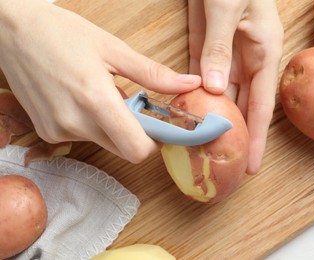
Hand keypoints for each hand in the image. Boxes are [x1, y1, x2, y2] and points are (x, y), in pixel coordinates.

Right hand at [0, 0, 200, 162]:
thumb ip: (153, 75)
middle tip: (134, 104)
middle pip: (124, 149)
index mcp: (95, 101)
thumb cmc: (63, 33)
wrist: (12, 30)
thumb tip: (189, 84)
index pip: (137, 150)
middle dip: (136, 133)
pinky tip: (84, 99)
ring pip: (105, 143)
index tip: (159, 125)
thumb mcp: (114, 49)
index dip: (154, 142)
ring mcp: (57, 131)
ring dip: (114, 126)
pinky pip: (84, 137)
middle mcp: (74, 124)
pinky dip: (93, 124)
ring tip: (104, 95)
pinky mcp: (46, 132)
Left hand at [188, 0, 283, 173]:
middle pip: (242, 107)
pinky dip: (194, 99)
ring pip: (220, 98)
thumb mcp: (228, 9)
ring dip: (211, 121)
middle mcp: (247, 61)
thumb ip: (220, 48)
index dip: (257, 137)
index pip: (262, 105)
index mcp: (264, 53)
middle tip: (222, 164)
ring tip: (202, 148)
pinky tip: (186, 117)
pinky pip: (201, 80)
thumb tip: (215, 89)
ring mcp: (224, 57)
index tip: (252, 165)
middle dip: (233, 135)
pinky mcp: (204, 50)